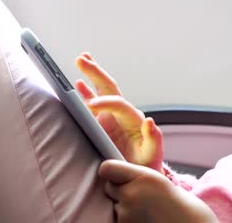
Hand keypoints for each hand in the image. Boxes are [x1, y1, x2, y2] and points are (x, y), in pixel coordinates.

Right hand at [75, 53, 163, 171]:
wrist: (139, 172)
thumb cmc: (146, 164)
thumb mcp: (152, 153)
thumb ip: (153, 138)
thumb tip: (150, 120)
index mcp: (134, 119)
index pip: (119, 104)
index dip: (106, 103)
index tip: (91, 105)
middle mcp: (122, 113)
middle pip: (109, 88)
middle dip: (96, 73)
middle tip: (83, 59)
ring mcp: (111, 116)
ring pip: (101, 90)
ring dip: (91, 74)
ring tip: (82, 58)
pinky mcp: (102, 122)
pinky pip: (92, 103)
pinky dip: (85, 92)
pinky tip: (78, 82)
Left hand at [99, 160, 217, 222]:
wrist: (184, 222)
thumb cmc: (169, 199)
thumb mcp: (154, 178)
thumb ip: (131, 173)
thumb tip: (104, 169)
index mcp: (141, 177)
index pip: (106, 168)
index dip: (108, 171)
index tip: (114, 174)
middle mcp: (131, 195)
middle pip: (108, 187)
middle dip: (119, 190)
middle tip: (140, 195)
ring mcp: (126, 214)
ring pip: (114, 205)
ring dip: (124, 207)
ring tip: (146, 210)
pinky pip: (118, 219)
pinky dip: (127, 219)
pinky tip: (144, 219)